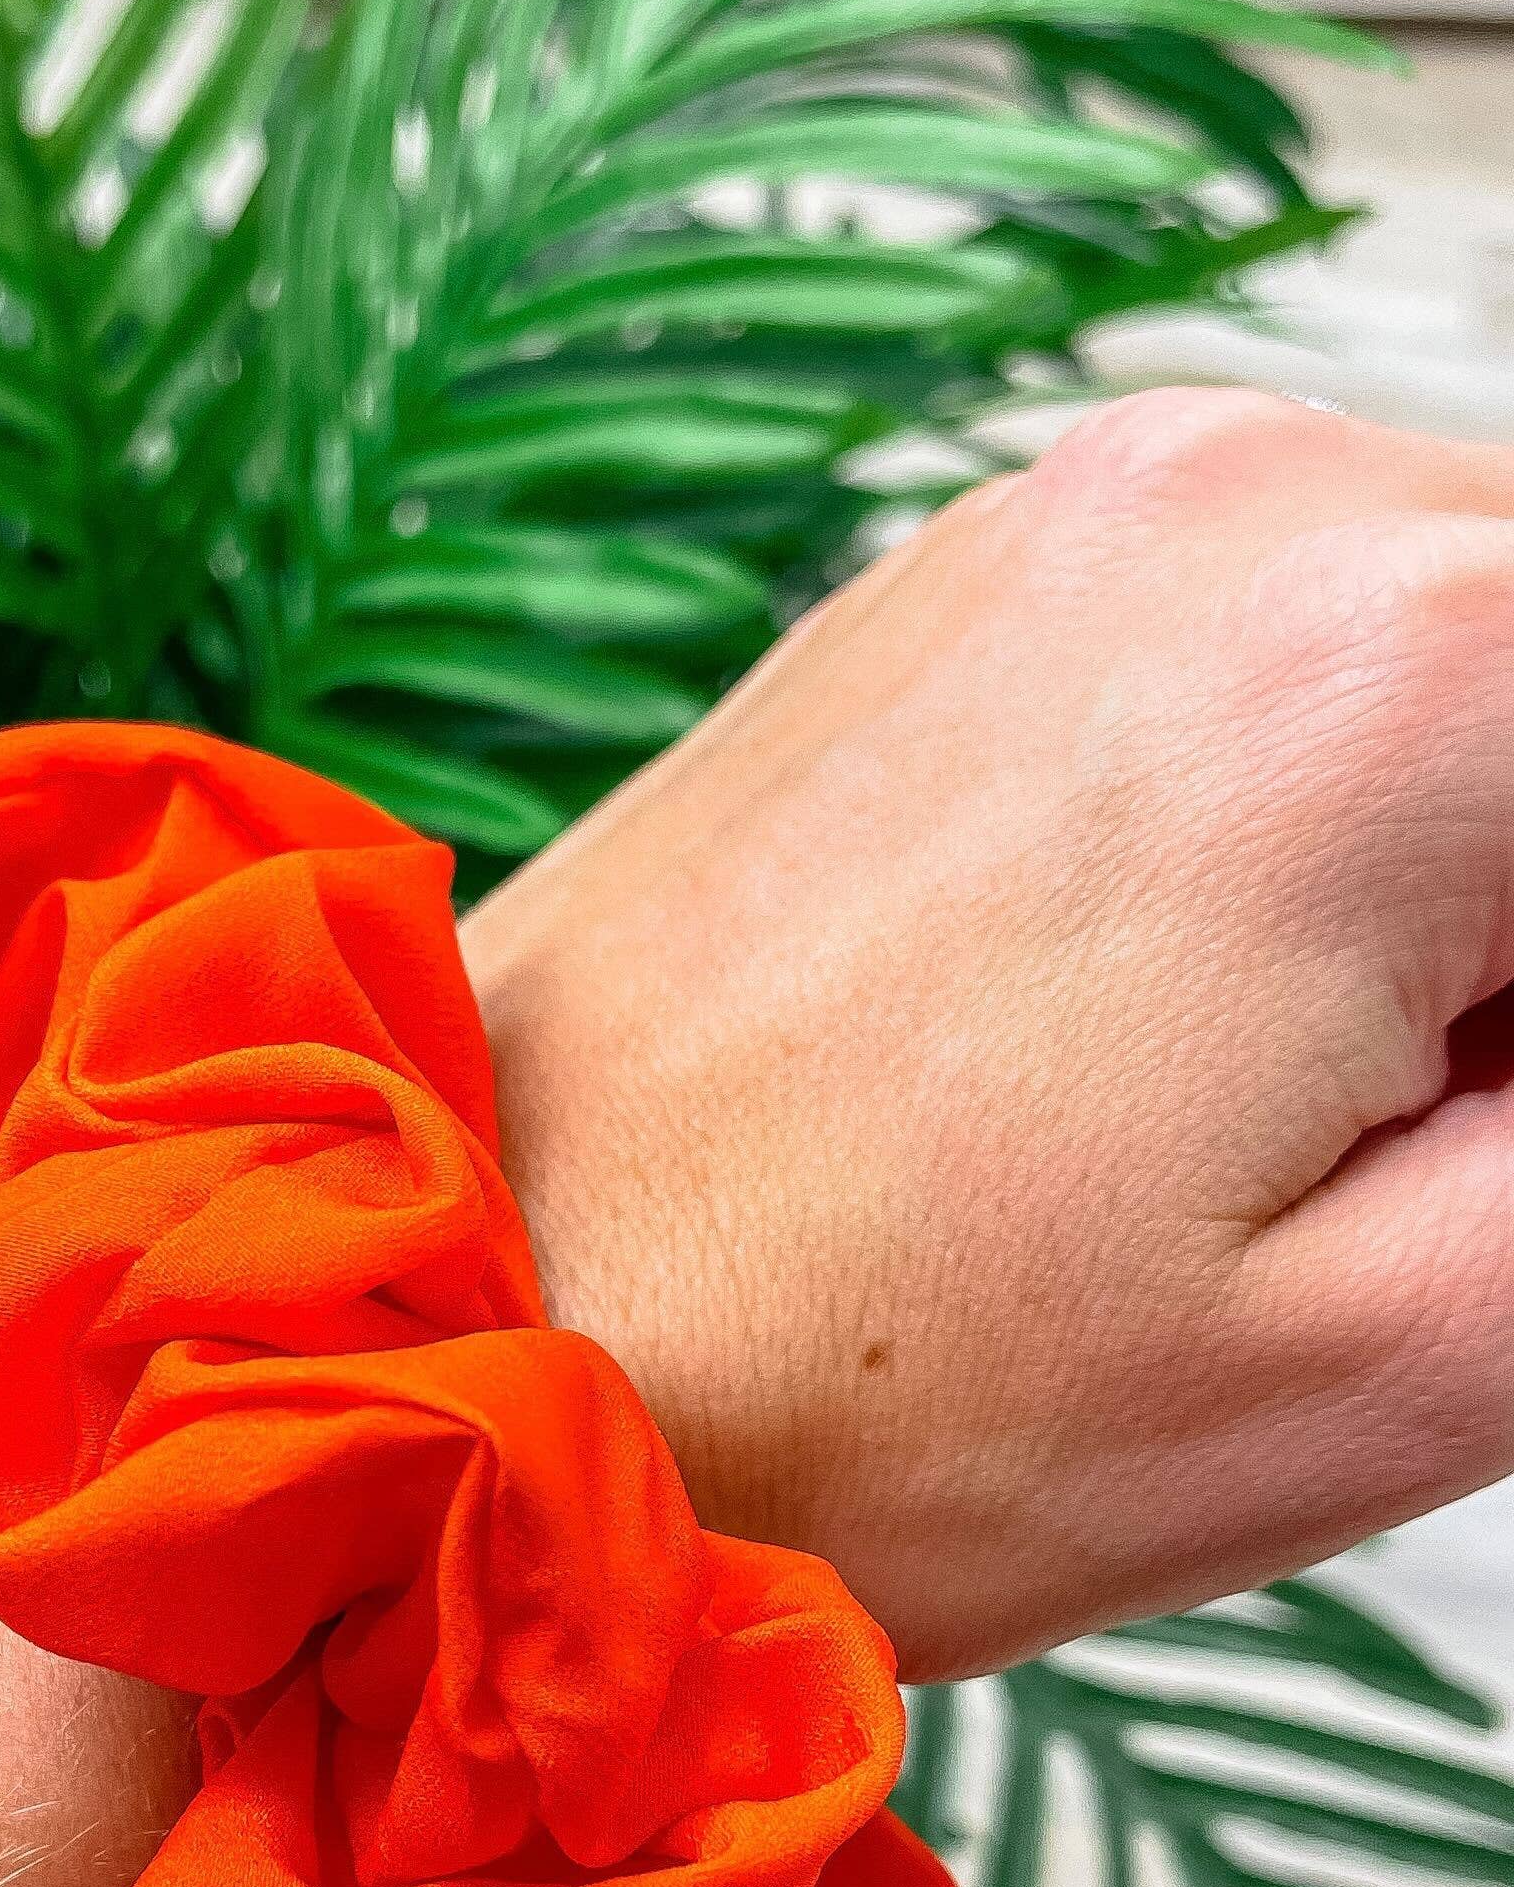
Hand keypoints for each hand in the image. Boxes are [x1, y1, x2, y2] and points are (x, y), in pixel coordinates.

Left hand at [464, 387, 1513, 1682]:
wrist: (474, 1307)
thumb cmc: (848, 1384)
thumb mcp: (1409, 1356)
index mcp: (1416, 676)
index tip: (1483, 1140)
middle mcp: (1256, 502)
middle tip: (1422, 1141)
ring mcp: (1101, 505)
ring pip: (1496, 647)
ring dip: (1480, 871)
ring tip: (1288, 1098)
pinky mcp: (992, 562)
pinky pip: (1311, 632)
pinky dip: (1349, 802)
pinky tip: (1182, 1009)